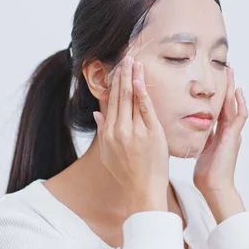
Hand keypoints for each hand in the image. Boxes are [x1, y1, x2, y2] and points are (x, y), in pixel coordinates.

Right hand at [92, 56, 169, 214]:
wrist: (142, 191)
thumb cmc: (127, 174)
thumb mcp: (109, 153)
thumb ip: (103, 132)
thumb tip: (97, 114)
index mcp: (108, 133)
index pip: (111, 102)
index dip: (114, 84)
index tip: (117, 69)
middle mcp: (119, 129)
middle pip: (119, 96)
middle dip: (122, 75)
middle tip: (126, 57)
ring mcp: (134, 131)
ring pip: (131, 98)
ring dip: (132, 77)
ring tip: (134, 61)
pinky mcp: (150, 133)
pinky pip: (145, 108)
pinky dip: (142, 91)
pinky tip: (140, 78)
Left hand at [193, 67, 247, 195]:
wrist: (215, 187)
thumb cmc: (206, 173)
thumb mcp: (200, 150)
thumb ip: (198, 139)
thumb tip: (186, 130)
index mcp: (219, 133)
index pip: (218, 109)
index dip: (216, 95)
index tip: (211, 82)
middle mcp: (228, 130)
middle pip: (228, 103)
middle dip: (226, 86)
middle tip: (224, 69)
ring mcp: (233, 133)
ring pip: (234, 105)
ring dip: (232, 88)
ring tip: (230, 72)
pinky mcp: (234, 136)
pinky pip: (240, 116)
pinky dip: (240, 103)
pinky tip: (237, 91)